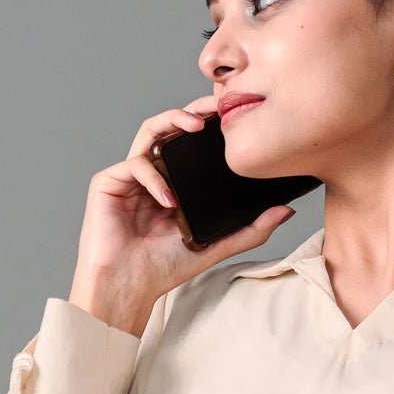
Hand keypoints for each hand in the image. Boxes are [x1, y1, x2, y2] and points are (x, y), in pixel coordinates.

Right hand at [69, 90, 294, 332]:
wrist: (129, 287)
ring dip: (172, 121)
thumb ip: (251, 229)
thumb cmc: (164, 267)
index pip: (192, 142)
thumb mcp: (216, 245)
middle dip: (194, 109)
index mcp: (174, 181)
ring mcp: (129, 176)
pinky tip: (169, 198)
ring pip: (149, 131)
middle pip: (171, 126)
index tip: (234, 114)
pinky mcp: (108, 183)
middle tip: (218, 106)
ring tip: (194, 127)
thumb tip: (285, 211)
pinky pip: (133, 165)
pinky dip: (153, 177)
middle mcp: (152, 173)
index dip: (210, 123)